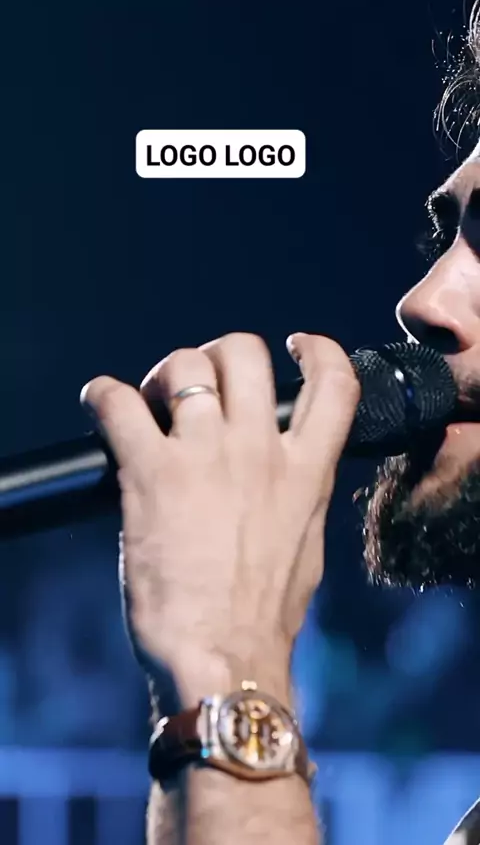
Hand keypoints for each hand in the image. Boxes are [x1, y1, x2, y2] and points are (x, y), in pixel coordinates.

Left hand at [81, 333, 358, 706]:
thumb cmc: (262, 616)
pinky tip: (101, 405)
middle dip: (215, 357)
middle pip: (244, 354)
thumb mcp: (305, 545)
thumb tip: (285, 475)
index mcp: (305, 471)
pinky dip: (103, 395)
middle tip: (194, 386)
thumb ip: (300, 496)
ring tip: (147, 404)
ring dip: (160, 376)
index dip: (316, 350)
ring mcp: (206, 458)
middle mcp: (259, 452)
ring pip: (184, 367)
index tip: (294, 346)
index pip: (333, 384)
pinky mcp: (152, 473)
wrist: (223, 658)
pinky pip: (118, 404)